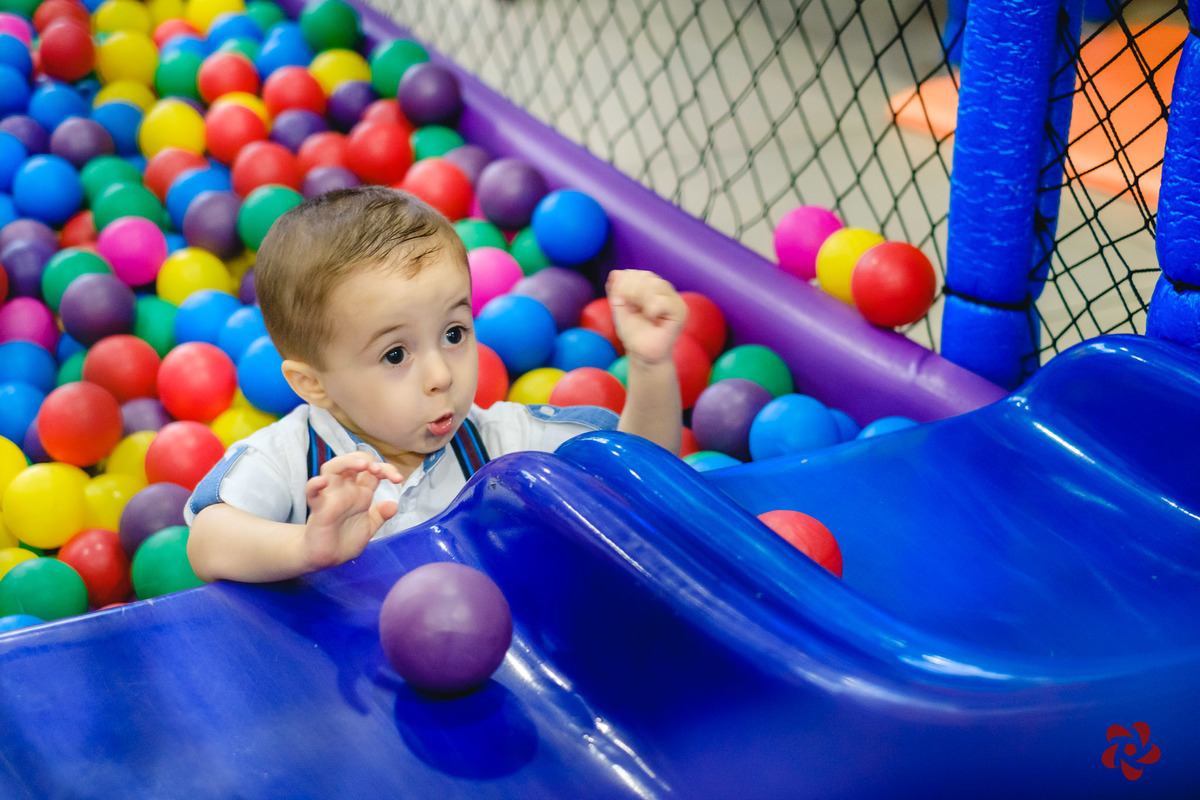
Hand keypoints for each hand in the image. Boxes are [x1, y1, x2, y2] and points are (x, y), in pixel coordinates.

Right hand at [302, 452, 402, 569]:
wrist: (327, 559)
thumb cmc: (346, 540)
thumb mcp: (369, 527)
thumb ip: (380, 515)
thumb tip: (394, 505)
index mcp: (360, 493)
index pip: (372, 471)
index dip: (386, 469)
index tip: (398, 479)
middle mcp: (345, 490)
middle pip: (351, 462)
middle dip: (366, 460)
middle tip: (377, 470)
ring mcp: (330, 497)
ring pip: (332, 468)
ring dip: (346, 462)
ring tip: (361, 465)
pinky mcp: (318, 509)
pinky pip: (312, 493)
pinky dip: (314, 485)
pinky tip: (322, 481)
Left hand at [607, 269, 686, 364]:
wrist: (642, 354)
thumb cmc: (633, 332)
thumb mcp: (620, 308)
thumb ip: (617, 290)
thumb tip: (615, 273)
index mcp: (653, 289)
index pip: (640, 274)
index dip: (625, 281)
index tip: (617, 299)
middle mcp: (666, 292)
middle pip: (647, 276)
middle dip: (630, 289)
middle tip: (626, 305)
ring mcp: (675, 301)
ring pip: (656, 285)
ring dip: (639, 297)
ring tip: (637, 310)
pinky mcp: (680, 312)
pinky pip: (664, 301)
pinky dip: (652, 307)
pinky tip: (650, 316)